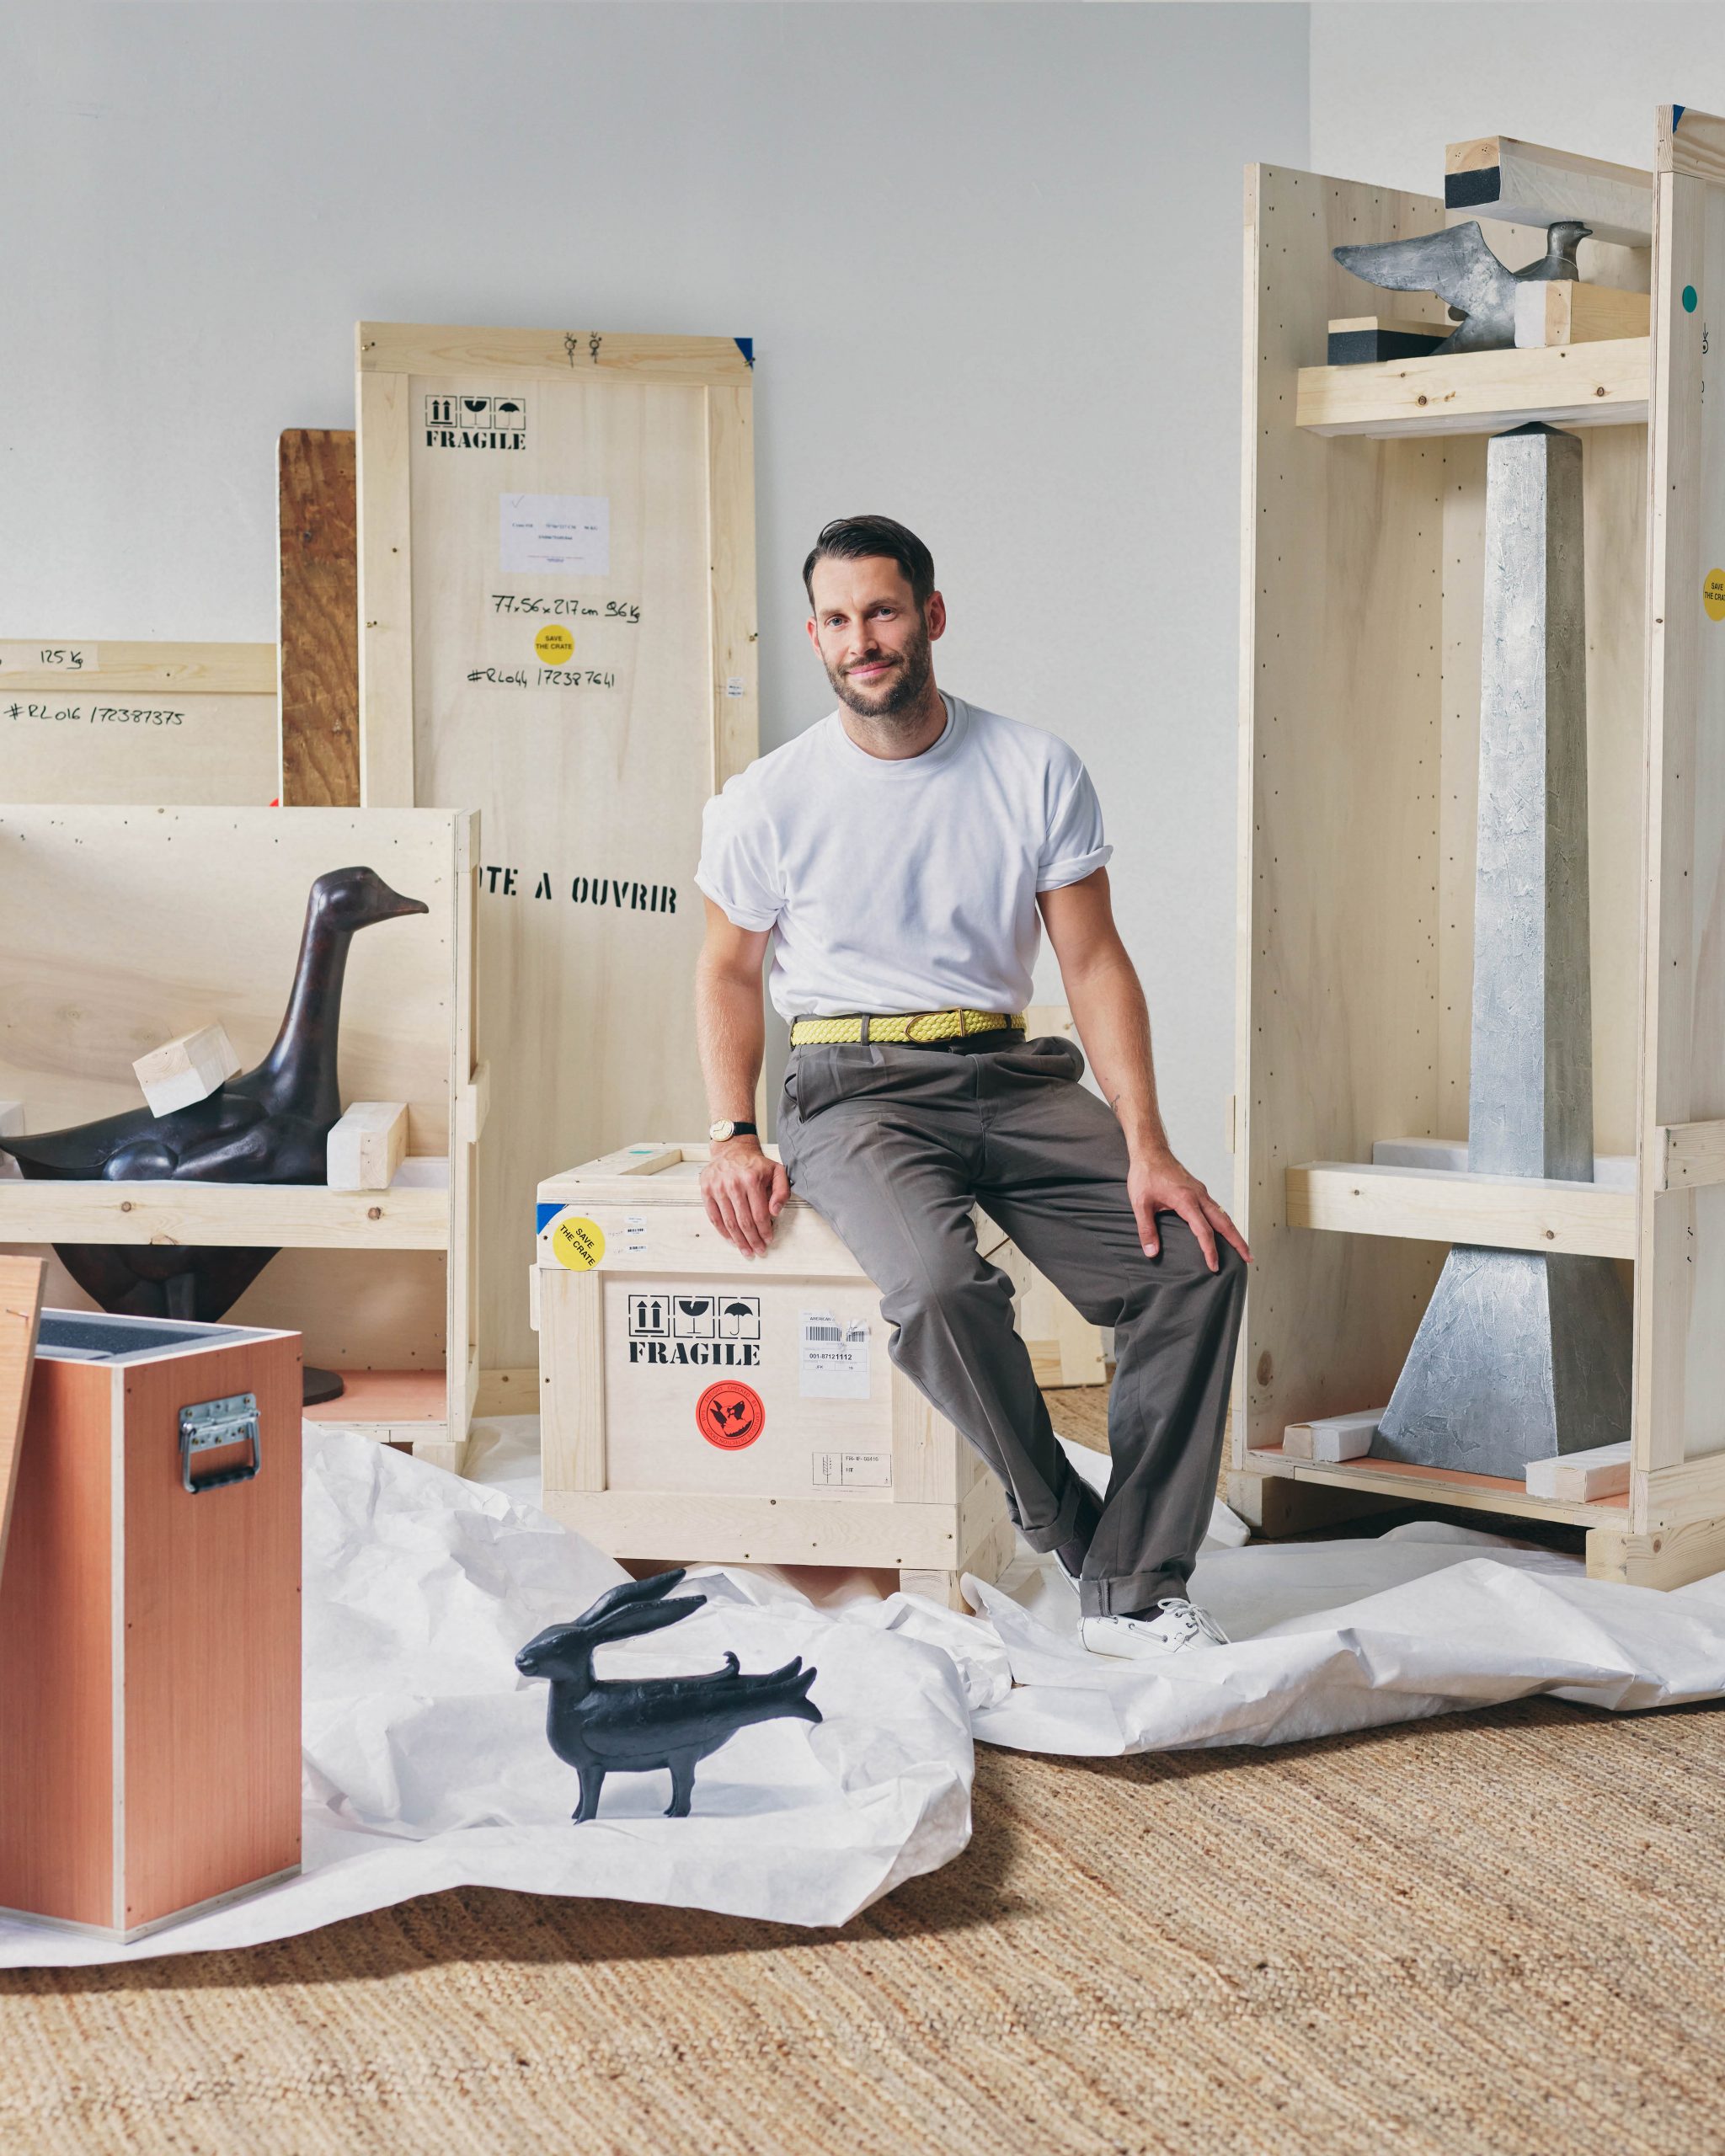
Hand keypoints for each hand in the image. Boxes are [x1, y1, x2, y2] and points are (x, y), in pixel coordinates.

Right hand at [700, 1138, 788, 1258]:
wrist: (732, 1149)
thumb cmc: (755, 1164)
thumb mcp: (776, 1172)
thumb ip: (781, 1191)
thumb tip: (774, 1212)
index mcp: (752, 1180)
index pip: (759, 1214)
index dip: (765, 1231)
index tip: (768, 1240)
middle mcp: (733, 1184)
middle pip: (744, 1221)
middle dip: (753, 1240)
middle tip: (758, 1250)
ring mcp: (717, 1187)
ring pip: (729, 1222)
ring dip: (738, 1240)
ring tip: (745, 1250)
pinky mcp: (706, 1190)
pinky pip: (714, 1217)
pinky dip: (722, 1231)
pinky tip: (731, 1239)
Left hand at [1129, 1149, 1250, 1271]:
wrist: (1150, 1151)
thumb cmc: (1146, 1174)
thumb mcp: (1141, 1203)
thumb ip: (1147, 1229)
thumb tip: (1151, 1252)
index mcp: (1186, 1200)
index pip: (1204, 1231)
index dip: (1210, 1250)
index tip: (1214, 1265)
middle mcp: (1199, 1196)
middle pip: (1224, 1222)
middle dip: (1238, 1242)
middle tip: (1248, 1258)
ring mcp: (1201, 1192)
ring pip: (1223, 1215)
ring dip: (1234, 1232)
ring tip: (1242, 1248)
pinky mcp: (1199, 1190)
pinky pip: (1217, 1208)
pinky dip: (1224, 1221)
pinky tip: (1224, 1229)